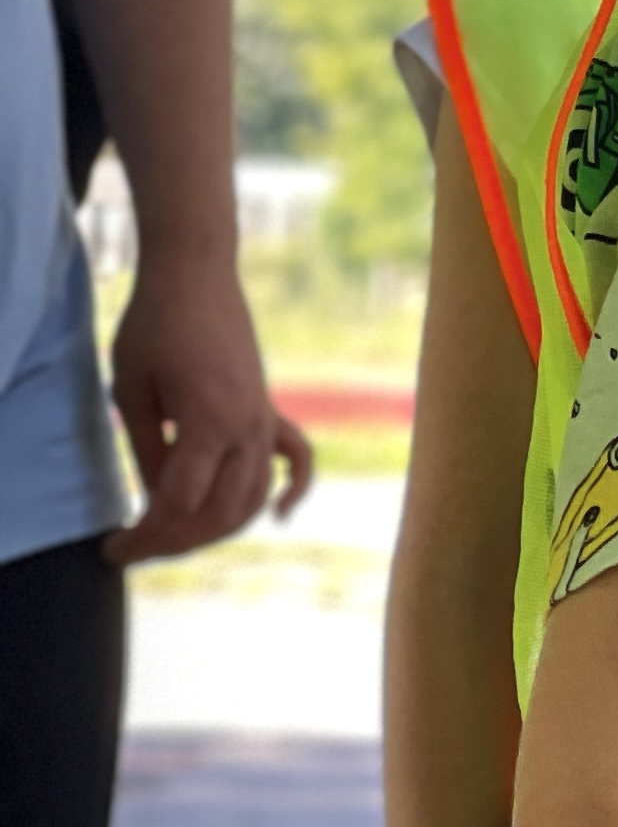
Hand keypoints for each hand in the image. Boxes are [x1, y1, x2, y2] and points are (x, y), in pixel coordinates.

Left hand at [102, 253, 311, 565]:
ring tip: (176, 536)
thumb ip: (147, 450)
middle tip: (137, 548)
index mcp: (208, 424)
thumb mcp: (131, 391)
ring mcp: (264, 420)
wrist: (196, 276)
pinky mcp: (269, 409)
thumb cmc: (154, 326)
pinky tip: (279, 514)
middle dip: (178, 541)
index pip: (179, 503)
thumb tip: (158, 498)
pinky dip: (294, 490)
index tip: (112, 550)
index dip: (145, 536)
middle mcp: (247, 429)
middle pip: (221, 511)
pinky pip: (296, 459)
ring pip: (254, 496)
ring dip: (218, 527)